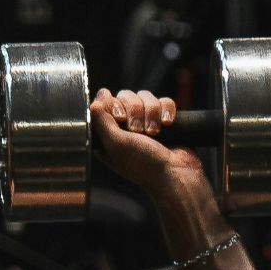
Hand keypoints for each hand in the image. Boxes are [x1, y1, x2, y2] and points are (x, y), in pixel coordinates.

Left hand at [89, 89, 212, 209]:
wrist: (175, 174)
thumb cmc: (144, 165)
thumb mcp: (115, 144)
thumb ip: (101, 121)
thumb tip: (95, 101)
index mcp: (108, 134)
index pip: (105, 102)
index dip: (114, 105)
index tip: (121, 118)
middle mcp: (124, 127)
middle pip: (126, 96)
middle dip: (135, 111)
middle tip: (139, 131)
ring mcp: (145, 121)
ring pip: (146, 96)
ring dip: (152, 113)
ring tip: (155, 133)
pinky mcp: (164, 119)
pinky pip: (164, 101)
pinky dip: (166, 111)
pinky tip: (168, 125)